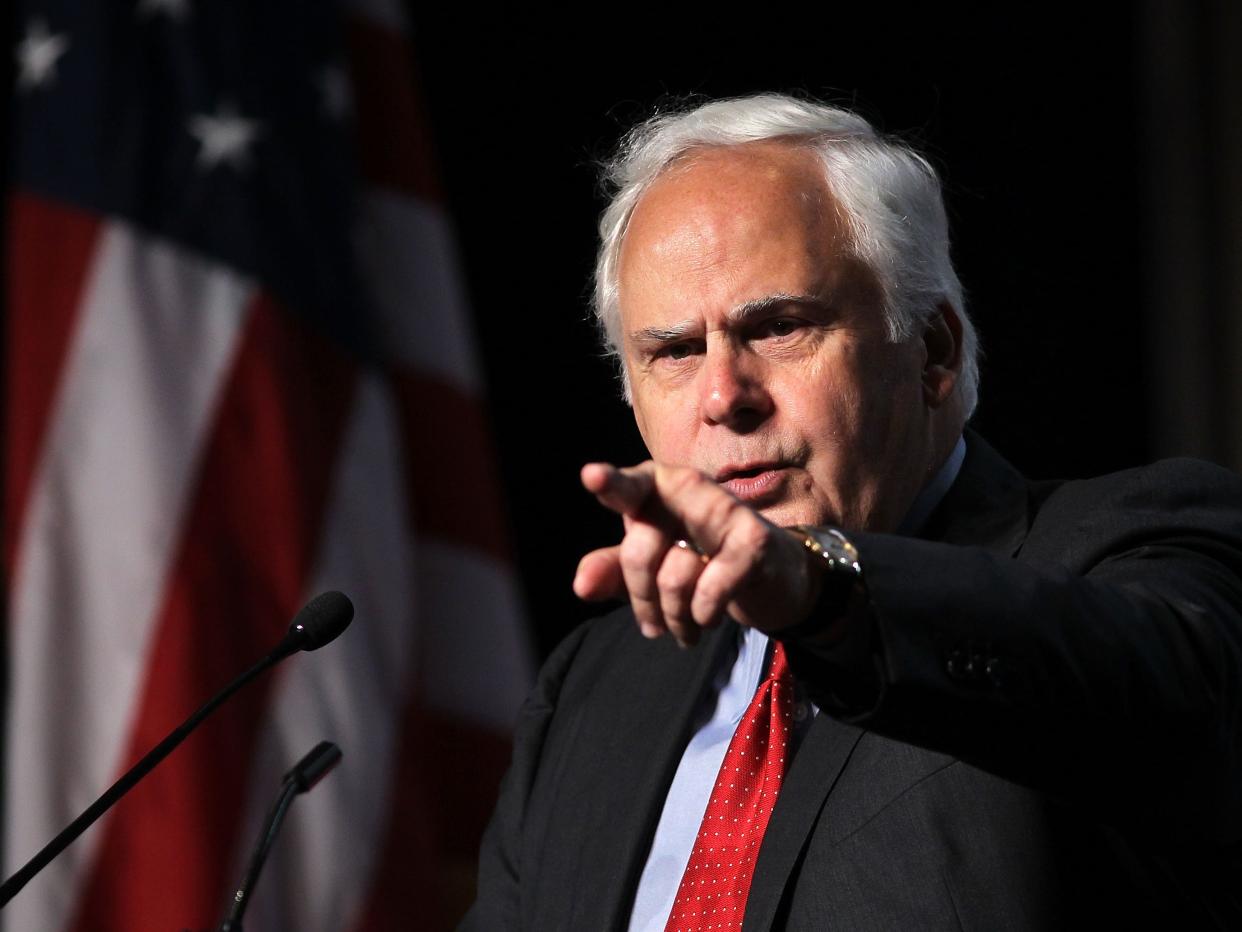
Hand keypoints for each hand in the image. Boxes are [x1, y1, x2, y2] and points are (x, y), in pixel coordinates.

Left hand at [573, 460, 821, 646]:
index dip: (610, 484)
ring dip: (675, 618)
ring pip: (674, 577)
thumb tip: (581, 586)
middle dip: (642, 599)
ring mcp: (724, 509)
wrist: (771, 576)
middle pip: (639, 553)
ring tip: (685, 625)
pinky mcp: (754, 539)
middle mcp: (687, 489)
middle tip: (653, 622)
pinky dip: (705, 615)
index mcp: (654, 489)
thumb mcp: (650, 568)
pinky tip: (710, 617)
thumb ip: (613, 571)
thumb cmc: (701, 562)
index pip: (627, 487)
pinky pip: (710, 590)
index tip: (591, 476)